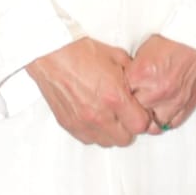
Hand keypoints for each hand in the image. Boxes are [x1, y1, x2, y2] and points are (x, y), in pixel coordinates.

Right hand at [26, 37, 151, 147]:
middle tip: (126, 112)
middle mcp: (99, 114)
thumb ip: (132, 76)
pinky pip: (89, 140)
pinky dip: (95, 132)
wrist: (52, 53)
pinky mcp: (69, 125)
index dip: (143, 117)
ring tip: (109, 114)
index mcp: (115, 97)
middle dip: (129, 127)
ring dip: (112, 132)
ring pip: (107, 142)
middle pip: (125, 139)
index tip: (140, 110)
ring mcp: (83, 122)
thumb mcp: (117, 57)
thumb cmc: (82, 52)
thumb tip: (141, 86)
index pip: (140, 125)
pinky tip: (95, 116)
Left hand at [125, 34, 195, 132]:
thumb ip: (133, 72)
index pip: (120, 97)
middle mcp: (157, 90)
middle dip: (133, 108)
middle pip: (135, 114)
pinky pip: (172, 124)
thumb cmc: (174, 38)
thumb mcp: (144, 49)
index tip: (121, 94)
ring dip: (150, 117)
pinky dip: (166, 120)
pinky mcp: (188, 104)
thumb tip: (124, 85)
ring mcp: (173, 100)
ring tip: (149, 108)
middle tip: (134, 101)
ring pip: (152, 126)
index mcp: (141, 74)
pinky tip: (163, 110)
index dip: (120, 96)